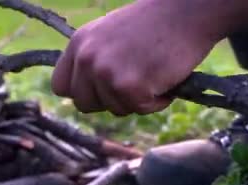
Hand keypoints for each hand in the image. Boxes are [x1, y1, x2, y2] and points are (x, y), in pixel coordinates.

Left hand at [51, 0, 222, 115]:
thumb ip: (93, 59)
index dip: (83, 92)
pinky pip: (140, 109)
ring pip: (115, 109)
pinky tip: (165, 77)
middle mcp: (87, 58)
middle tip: (135, 82)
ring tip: (153, 72)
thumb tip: (84, 93)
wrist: (186, 11)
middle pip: (84, 104)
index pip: (61, 86)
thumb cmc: (154, 24)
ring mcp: (106, 73)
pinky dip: (157, 101)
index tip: (101, 90)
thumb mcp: (109, 35)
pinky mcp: (129, 87)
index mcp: (79, 44)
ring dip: (137, 99)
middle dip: (109, 100)